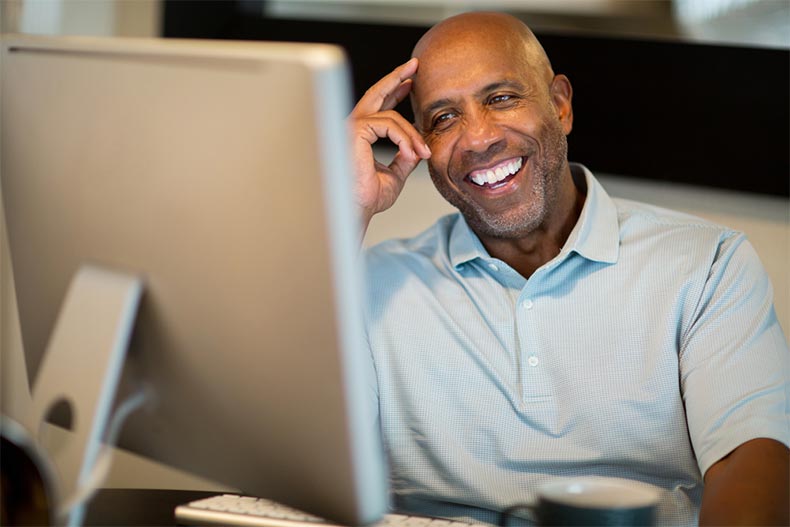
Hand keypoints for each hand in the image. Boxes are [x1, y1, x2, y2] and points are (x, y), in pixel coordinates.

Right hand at [348, 58, 430, 231]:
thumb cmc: (366, 198)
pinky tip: (413, 152)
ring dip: (412, 133)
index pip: (377, 106)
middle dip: (397, 77)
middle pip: (376, 93)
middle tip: (415, 65)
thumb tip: (418, 146)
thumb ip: (404, 157)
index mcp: (358, 135)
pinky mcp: (355, 131)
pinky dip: (406, 138)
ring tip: (424, 151)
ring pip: (391, 116)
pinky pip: (390, 125)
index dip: (395, 91)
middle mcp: (351, 127)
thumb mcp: (394, 174)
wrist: (354, 210)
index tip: (411, 85)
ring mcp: (351, 127)